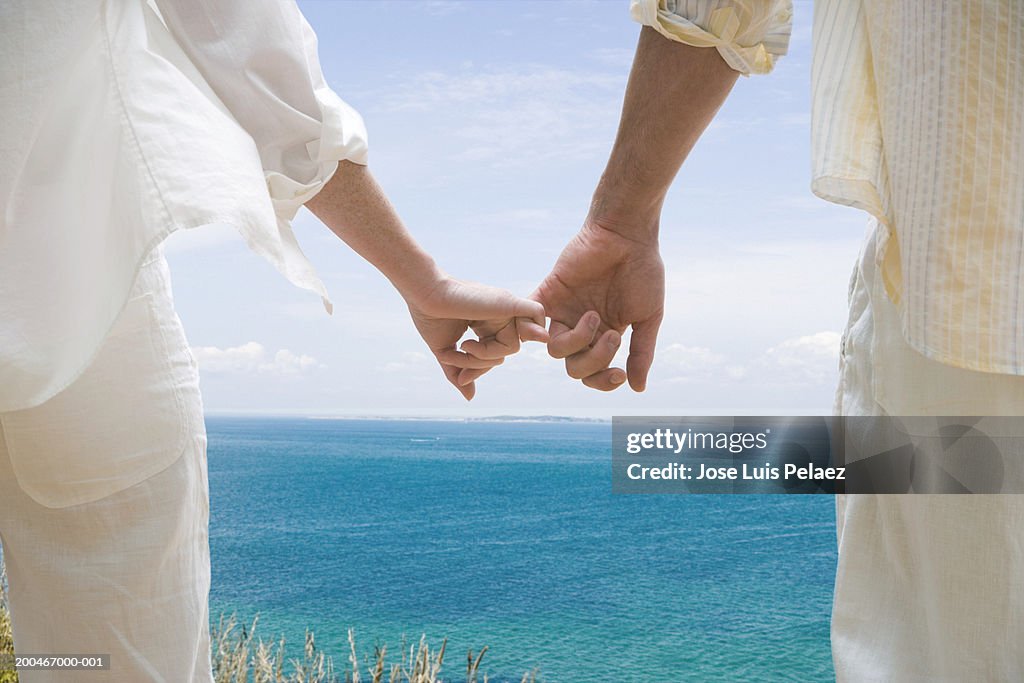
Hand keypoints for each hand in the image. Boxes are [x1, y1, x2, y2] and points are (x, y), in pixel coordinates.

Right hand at [406, 275, 548, 399]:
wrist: (423, 296)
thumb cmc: (429, 317)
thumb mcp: (445, 351)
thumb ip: (459, 371)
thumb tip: (470, 397)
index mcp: (485, 324)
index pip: (494, 354)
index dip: (478, 369)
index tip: (461, 376)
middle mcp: (497, 316)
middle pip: (505, 353)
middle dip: (480, 365)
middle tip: (458, 356)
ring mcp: (504, 309)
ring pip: (513, 347)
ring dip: (486, 356)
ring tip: (465, 346)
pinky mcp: (509, 302)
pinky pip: (535, 318)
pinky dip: (523, 332)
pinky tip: (483, 339)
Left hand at [533, 217, 664, 391]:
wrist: (627, 234)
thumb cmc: (642, 271)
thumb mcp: (647, 317)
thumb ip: (641, 353)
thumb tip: (638, 388)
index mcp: (605, 334)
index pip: (594, 372)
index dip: (602, 381)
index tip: (619, 375)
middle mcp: (582, 326)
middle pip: (573, 366)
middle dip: (593, 360)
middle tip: (612, 335)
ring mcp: (564, 310)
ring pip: (554, 349)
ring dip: (577, 341)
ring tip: (594, 316)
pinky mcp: (548, 292)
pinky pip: (528, 318)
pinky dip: (531, 327)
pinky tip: (548, 326)